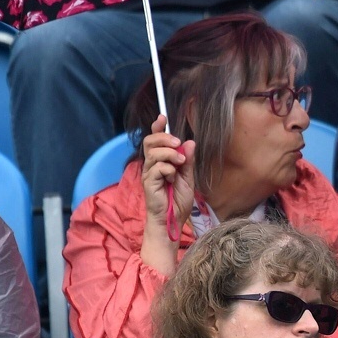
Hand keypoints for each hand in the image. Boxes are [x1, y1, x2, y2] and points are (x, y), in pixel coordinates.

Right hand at [140, 115, 195, 274]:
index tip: (162, 116)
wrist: (173, 220)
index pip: (155, 140)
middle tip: (178, 144)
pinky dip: (168, 170)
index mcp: (161, 162)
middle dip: (164, 138)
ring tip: (180, 162)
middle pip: (150, 141)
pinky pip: (157, 168)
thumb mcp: (188, 178)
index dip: (157, 127)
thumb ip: (188, 161)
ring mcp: (149, 173)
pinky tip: (172, 179)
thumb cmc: (178, 201)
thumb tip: (189, 142)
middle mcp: (152, 165)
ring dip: (169, 153)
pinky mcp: (148, 183)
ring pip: (153, 152)